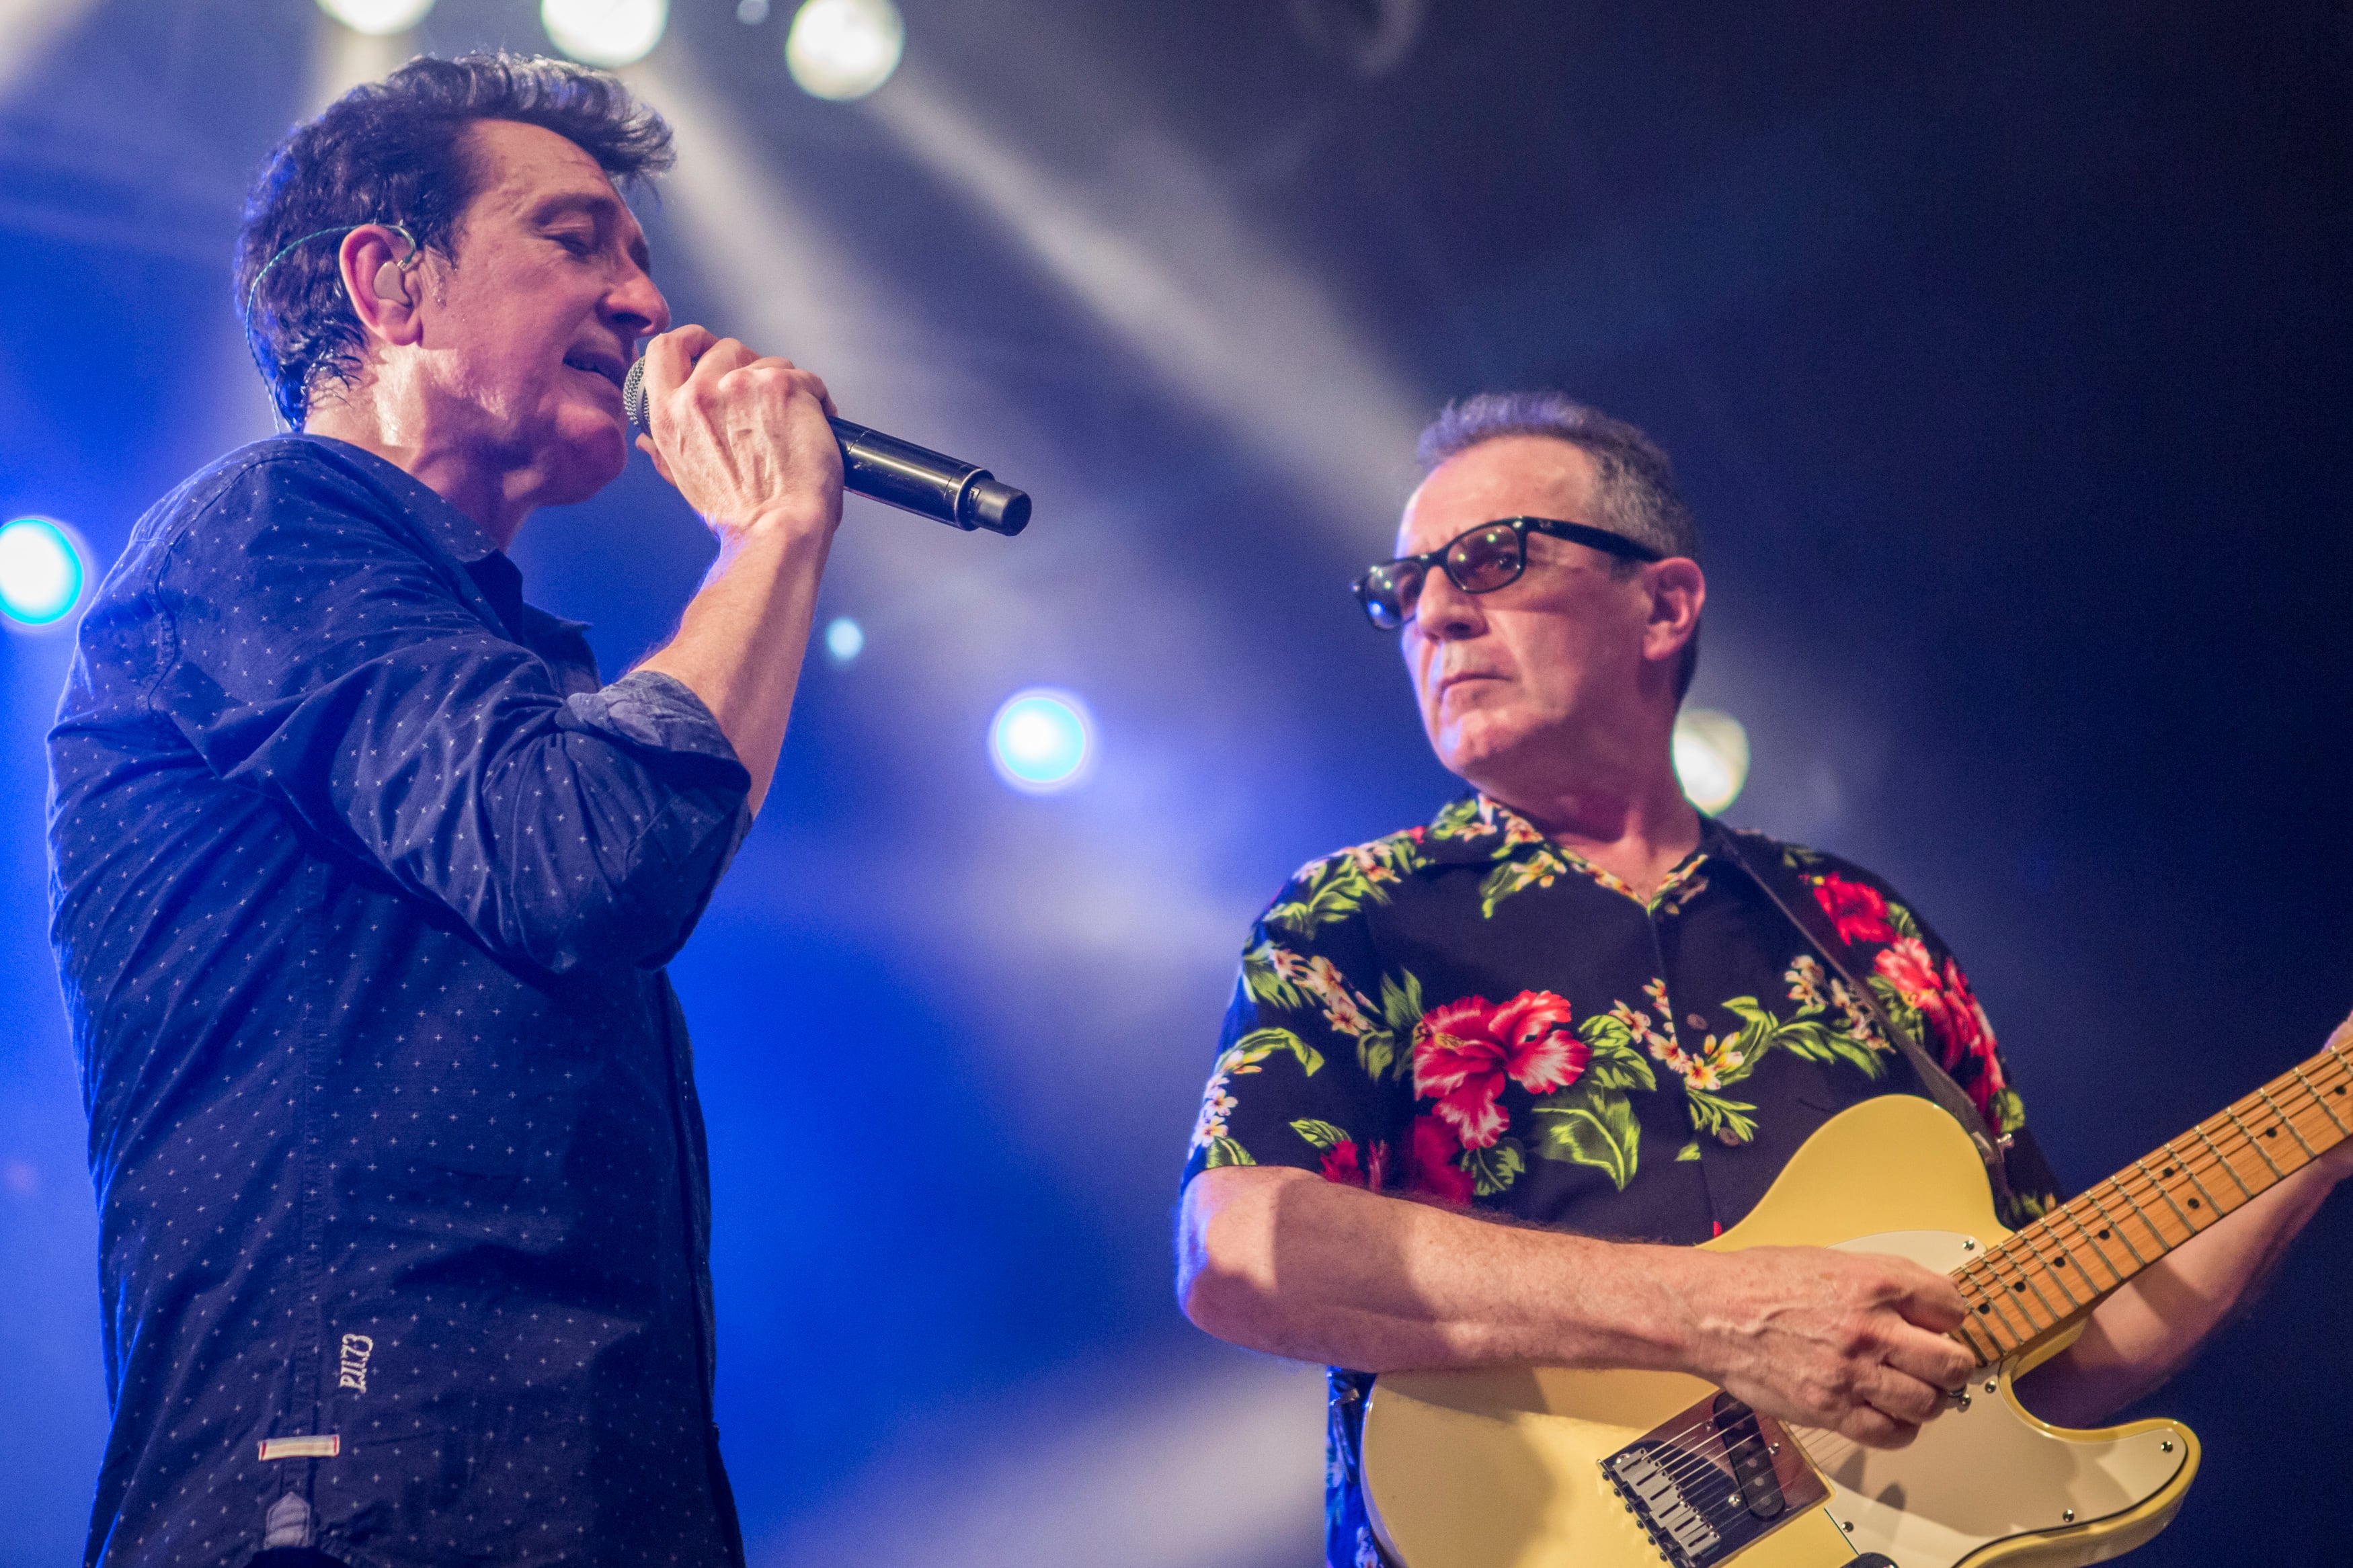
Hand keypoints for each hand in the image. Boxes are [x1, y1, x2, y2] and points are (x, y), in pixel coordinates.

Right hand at [632, 326, 844, 541]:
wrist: (777, 530)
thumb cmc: (738, 515)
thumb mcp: (685, 480)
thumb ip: (664, 451)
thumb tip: (645, 439)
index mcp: (669, 416)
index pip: (665, 349)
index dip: (690, 341)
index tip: (707, 347)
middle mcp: (699, 394)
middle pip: (726, 349)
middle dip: (749, 369)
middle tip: (766, 405)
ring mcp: (740, 386)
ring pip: (769, 362)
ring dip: (784, 387)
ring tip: (793, 425)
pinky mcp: (782, 387)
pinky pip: (807, 378)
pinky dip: (817, 399)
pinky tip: (818, 426)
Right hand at [1672, 1245, 1972, 1448]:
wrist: (1710, 1313)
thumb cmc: (1757, 1283)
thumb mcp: (1829, 1260)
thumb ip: (1880, 1282)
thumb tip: (1919, 1305)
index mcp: (1873, 1283)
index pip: (1951, 1306)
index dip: (1950, 1318)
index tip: (1942, 1327)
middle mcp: (1869, 1329)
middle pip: (1951, 1362)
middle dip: (1952, 1366)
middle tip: (1941, 1366)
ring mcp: (1851, 1373)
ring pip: (1928, 1403)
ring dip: (1928, 1400)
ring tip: (1913, 1392)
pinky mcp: (1830, 1409)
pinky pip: (1890, 1434)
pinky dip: (1900, 1430)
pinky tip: (1889, 1415)